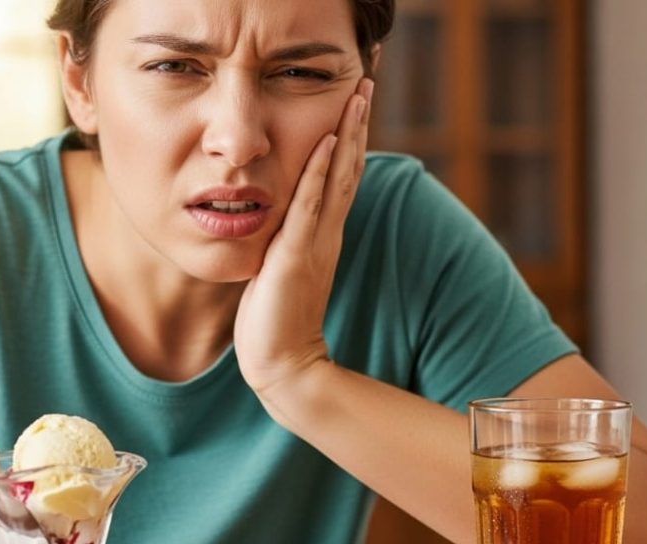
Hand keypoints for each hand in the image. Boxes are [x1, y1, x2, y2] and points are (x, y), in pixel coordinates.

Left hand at [234, 78, 373, 405]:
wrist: (282, 362)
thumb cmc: (276, 318)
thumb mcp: (283, 266)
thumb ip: (288, 238)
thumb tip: (280, 214)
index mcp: (323, 232)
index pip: (342, 174)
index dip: (352, 135)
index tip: (357, 97)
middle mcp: (327, 231)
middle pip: (350, 166)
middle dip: (359, 121)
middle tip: (369, 78)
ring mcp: (317, 241)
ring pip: (340, 177)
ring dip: (350, 133)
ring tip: (360, 93)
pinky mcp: (298, 254)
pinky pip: (312, 205)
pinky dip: (321, 172)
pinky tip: (329, 140)